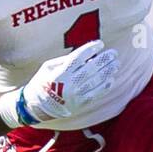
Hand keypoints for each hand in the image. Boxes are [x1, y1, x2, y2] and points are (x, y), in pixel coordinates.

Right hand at [4, 39, 118, 125]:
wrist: (36, 107)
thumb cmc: (42, 83)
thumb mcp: (47, 67)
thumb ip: (65, 60)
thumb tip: (86, 55)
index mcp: (59, 73)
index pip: (78, 58)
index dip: (90, 49)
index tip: (100, 43)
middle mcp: (68, 84)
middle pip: (91, 69)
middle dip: (104, 59)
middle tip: (113, 53)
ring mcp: (76, 95)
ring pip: (96, 81)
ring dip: (108, 71)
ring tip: (116, 64)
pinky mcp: (80, 104)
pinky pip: (96, 93)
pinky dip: (105, 86)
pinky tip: (111, 79)